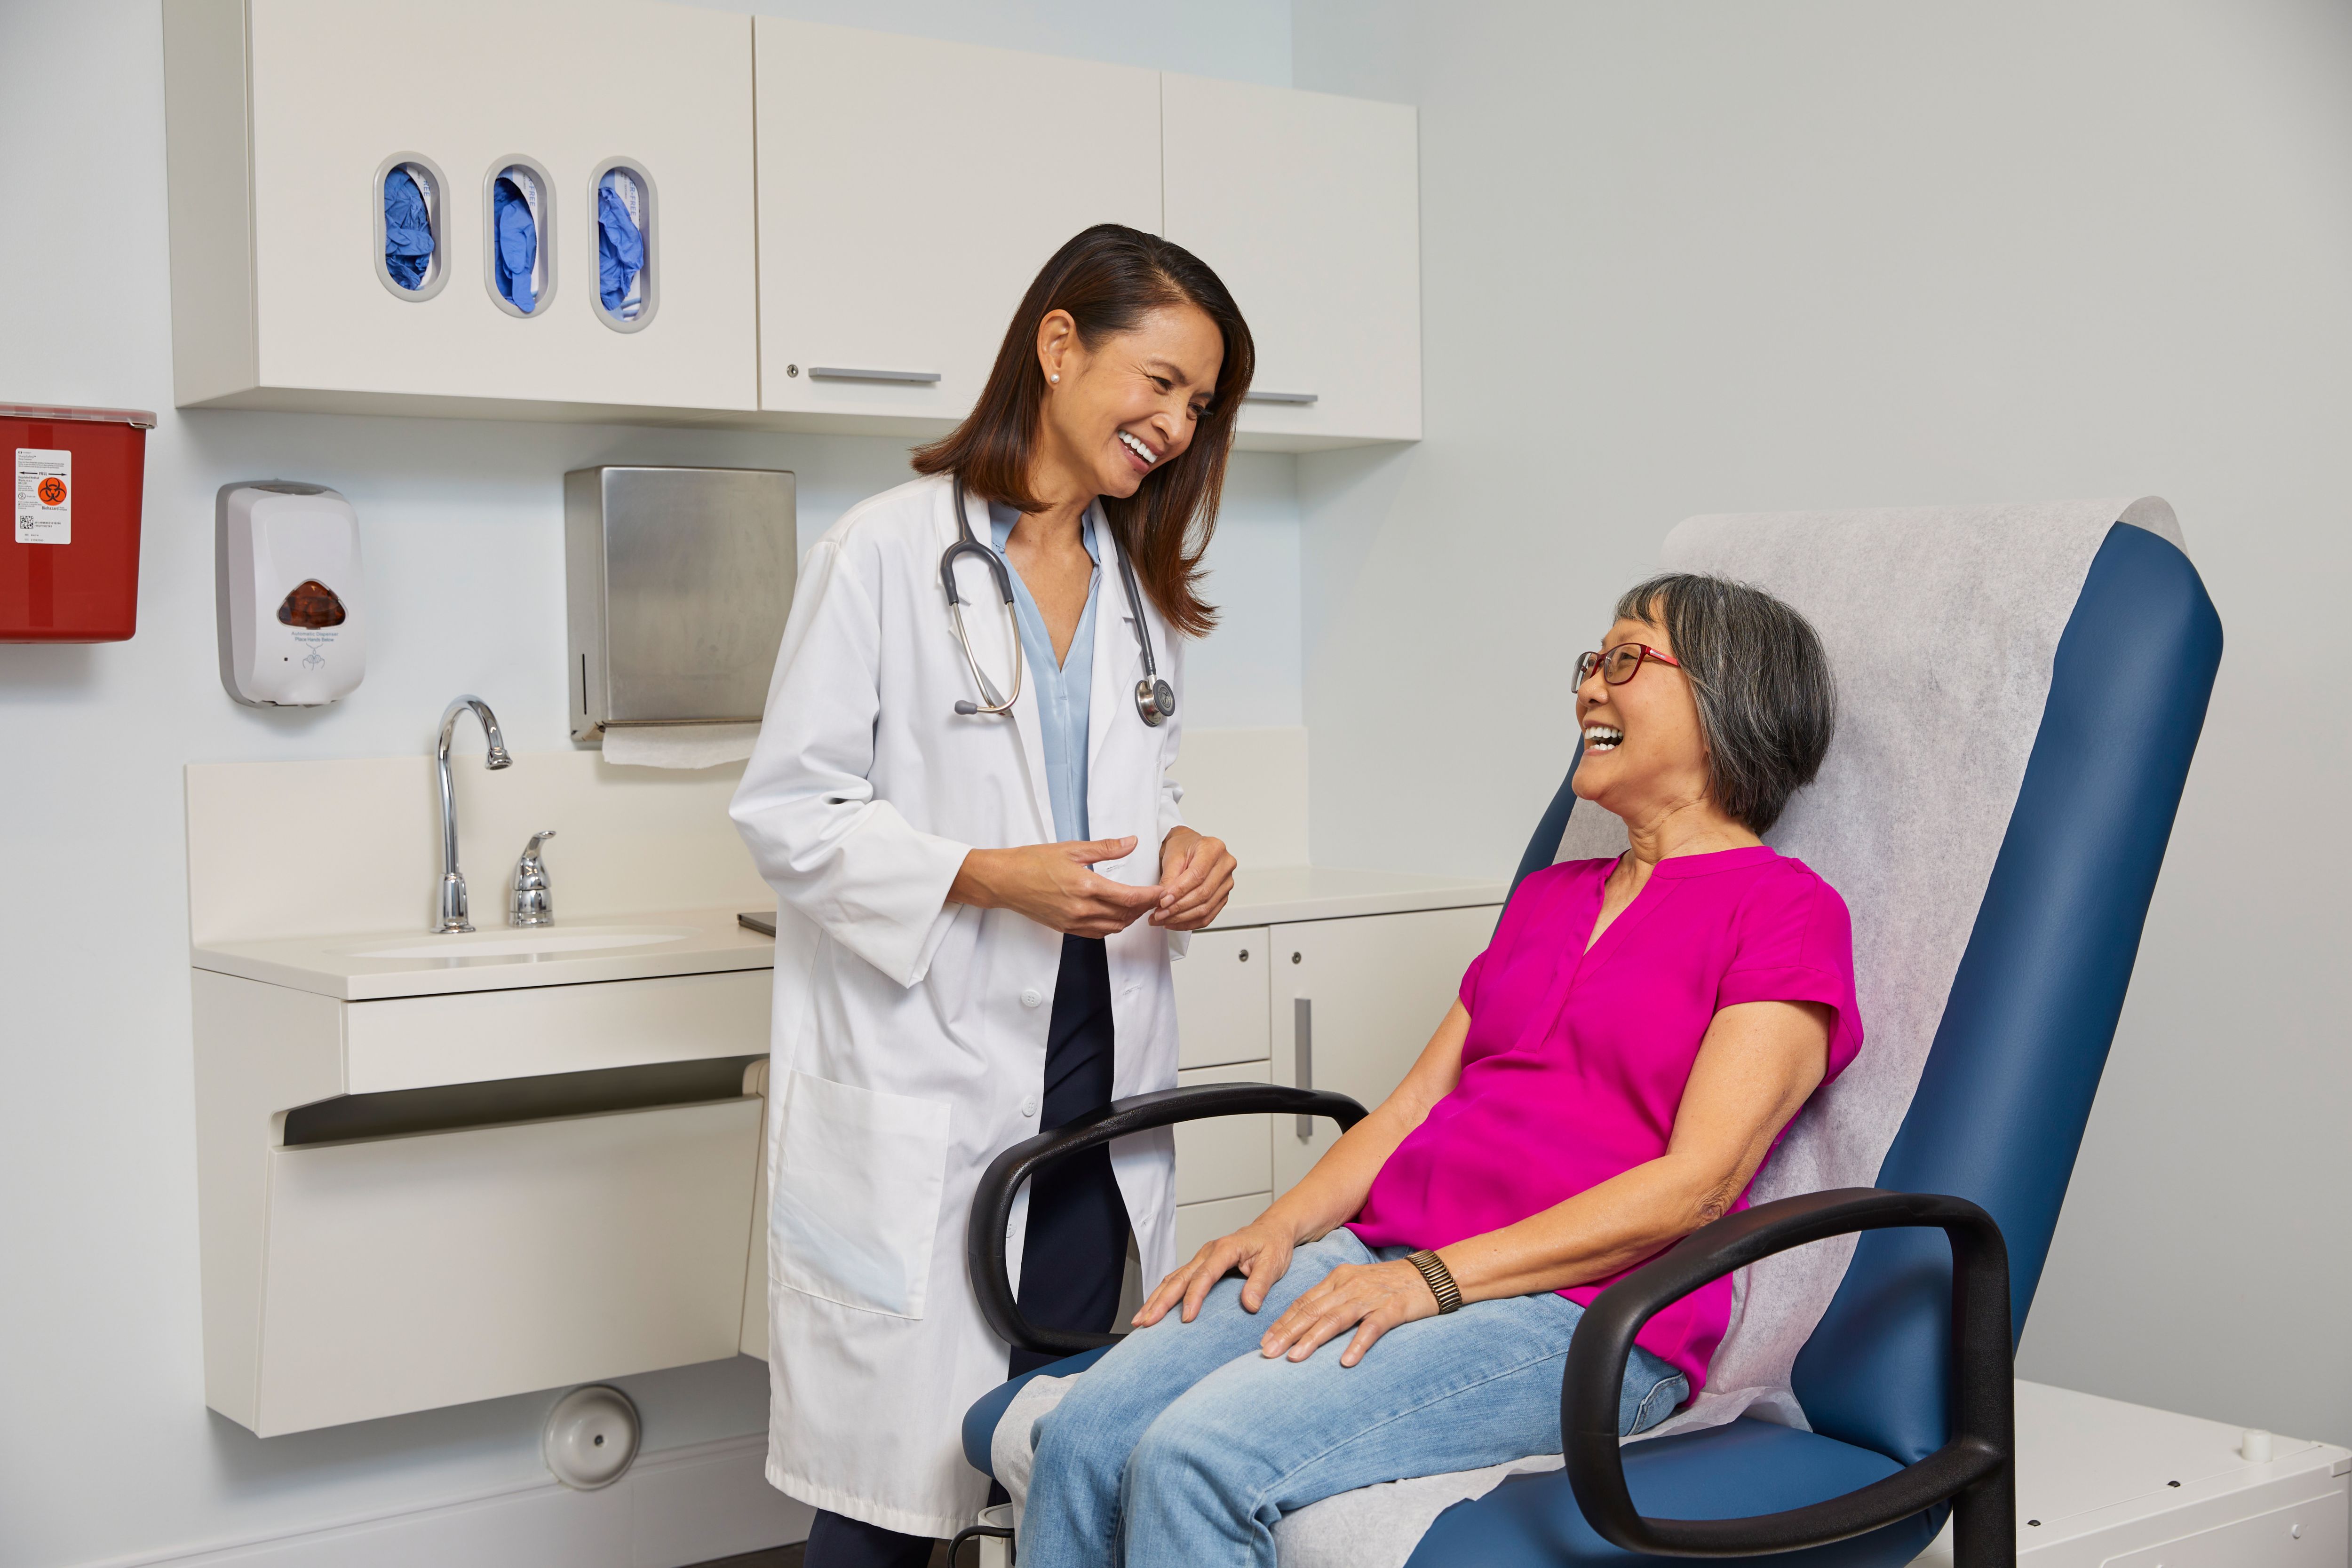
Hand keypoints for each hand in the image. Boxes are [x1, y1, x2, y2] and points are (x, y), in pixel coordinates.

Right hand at [949, 837, 1163, 936]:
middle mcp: (1082, 909)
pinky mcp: (1066, 929)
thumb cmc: (1032, 861)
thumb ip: (1105, 848)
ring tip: (1136, 905)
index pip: (1129, 898)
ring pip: (1113, 928)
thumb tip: (1131, 842)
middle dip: (1144, 907)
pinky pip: (1097, 933)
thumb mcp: (1072, 848)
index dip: (1150, 896)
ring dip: (1129, 918)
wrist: (1004, 881)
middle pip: (1125, 915)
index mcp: (1086, 886)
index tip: (1161, 891)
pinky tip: (1115, 915)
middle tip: (1154, 896)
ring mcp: (1073, 922)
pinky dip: (1112, 926)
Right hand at [1132, 1219, 1297, 1327]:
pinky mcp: (1199, 1265)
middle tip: (1147, 1322)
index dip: (1193, 1297)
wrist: (1272, 1230)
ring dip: (1155, 1299)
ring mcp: (1201, 1258)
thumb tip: (1249, 1305)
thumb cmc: (1273, 1245)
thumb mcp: (1274, 1263)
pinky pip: (1176, 1279)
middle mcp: (1208, 1252)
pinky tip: (1152, 1308)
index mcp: (1225, 1249)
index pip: (1205, 1275)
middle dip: (1161, 1301)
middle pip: (1179, 1278)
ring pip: (1172, 1279)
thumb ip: (1261, 1283)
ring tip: (1140, 1320)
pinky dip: (1162, 1294)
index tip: (1186, 1318)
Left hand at [1152, 827, 1235, 929]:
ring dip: (1182, 918)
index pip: (1197, 875)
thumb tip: (1164, 901)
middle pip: (1203, 894)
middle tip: (1160, 914)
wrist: (1190, 848)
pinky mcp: (1223, 896)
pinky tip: (1176, 923)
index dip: (1179, 891)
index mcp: (1214, 848)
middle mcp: (1225, 865)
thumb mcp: (1172, 856)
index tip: (1162, 901)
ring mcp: (1227, 882)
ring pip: (1206, 908)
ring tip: (1164, 920)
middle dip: (1178, 908)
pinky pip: (1208, 916)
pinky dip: (1190, 923)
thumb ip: (1169, 878)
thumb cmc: (1183, 847)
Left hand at [1257, 1257, 1440, 1366]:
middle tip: (1267, 1353)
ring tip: (1294, 1358)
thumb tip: (1305, 1323)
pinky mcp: (1393, 1309)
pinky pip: (1372, 1328)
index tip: (1264, 1341)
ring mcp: (1370, 1296)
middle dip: (1287, 1333)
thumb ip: (1332, 1300)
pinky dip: (1357, 1344)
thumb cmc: (1390, 1284)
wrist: (1430, 1276)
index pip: (1303, 1302)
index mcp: (1338, 1278)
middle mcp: (1350, 1285)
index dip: (1282, 1322)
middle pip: (1312, 1310)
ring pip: (1335, 1318)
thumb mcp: (1356, 1285)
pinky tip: (1346, 1361)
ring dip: (1313, 1339)